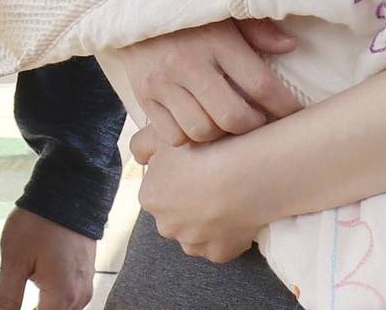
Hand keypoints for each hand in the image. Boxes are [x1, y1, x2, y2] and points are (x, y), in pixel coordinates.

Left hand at [0, 208, 94, 309]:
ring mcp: (84, 285)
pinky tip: (36, 284)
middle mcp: (78, 298)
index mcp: (62, 298)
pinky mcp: (85, 274)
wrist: (70, 187)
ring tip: (20, 289)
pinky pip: (67, 299)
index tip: (6, 303)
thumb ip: (5, 300)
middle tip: (9, 297)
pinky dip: (50, 300)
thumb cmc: (42, 220)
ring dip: (40, 307)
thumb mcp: (14, 260)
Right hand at [117, 18, 298, 145]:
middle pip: (233, 117)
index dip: (284, 106)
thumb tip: (291, 46)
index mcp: (217, 40)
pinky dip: (190, 137)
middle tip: (259, 121)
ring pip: (202, 131)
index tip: (295, 114)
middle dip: (253, 127)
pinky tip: (199, 122)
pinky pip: (173, 136)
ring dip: (221, 134)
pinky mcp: (144, 97)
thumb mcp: (225, 10)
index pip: (260, 84)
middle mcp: (189, 63)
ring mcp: (163, 83)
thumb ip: (257, 28)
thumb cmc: (189, 11)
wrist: (131, 5)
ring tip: (228, 123)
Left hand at [138, 136, 264, 262]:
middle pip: (176, 212)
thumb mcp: (162, 132)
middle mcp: (166, 225)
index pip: (159, 187)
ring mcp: (193, 243)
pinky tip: (237, 211)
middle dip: (189, 199)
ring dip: (207, 219)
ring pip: (196, 232)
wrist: (246, 170)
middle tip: (212, 177)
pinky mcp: (219, 253)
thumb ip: (142, 144)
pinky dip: (227, 232)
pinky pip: (220, 243)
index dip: (178, 172)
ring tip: (227, 193)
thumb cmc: (205, 146)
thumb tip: (139, 155)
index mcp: (150, 197)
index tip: (195, 162)